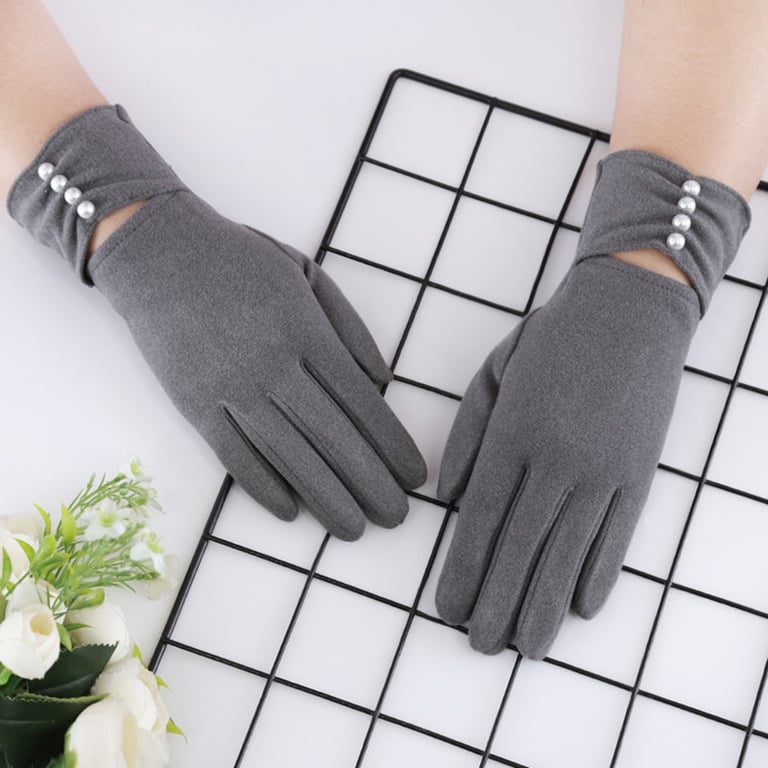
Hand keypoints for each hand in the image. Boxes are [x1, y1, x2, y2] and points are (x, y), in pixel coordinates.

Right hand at [89, 195, 425, 539]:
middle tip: (397, 518)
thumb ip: (348, 326)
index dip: (392, 444)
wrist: (157, 252)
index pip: (362, 401)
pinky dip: (262, 487)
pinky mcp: (194, 405)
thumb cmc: (240, 260)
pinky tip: (290, 512)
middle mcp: (275, 367)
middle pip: (332, 436)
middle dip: (369, 483)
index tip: (414, 476)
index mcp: (308, 333)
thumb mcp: (308, 273)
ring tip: (354, 529)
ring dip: (325, 497)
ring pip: (287, 455)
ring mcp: (231, 390)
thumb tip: (383, 379)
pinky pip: (233, 456)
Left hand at [435, 255, 697, 657]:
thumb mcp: (492, 374)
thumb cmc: (550, 341)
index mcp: (512, 435)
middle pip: (522, 549)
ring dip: (545, 607)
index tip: (446, 609)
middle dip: (498, 603)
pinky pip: (619, 537)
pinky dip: (599, 576)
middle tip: (479, 646)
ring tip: (526, 649)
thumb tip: (449, 497)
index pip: (482, 520)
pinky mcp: (640, 474)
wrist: (629, 310)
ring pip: (570, 554)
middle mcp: (556, 461)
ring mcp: (603, 471)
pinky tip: (581, 610)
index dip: (463, 570)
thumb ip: (468, 437)